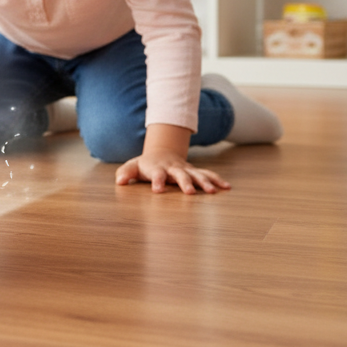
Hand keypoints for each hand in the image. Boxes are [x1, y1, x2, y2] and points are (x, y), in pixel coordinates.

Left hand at [115, 151, 229, 193]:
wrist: (162, 153)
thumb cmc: (145, 165)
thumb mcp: (133, 166)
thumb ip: (125, 173)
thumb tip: (119, 181)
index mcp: (158, 168)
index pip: (157, 175)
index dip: (157, 182)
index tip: (157, 191)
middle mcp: (174, 168)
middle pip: (180, 175)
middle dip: (185, 183)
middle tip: (190, 193)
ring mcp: (186, 169)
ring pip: (197, 174)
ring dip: (205, 182)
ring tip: (213, 191)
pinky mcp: (195, 171)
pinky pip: (208, 174)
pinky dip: (217, 180)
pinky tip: (227, 187)